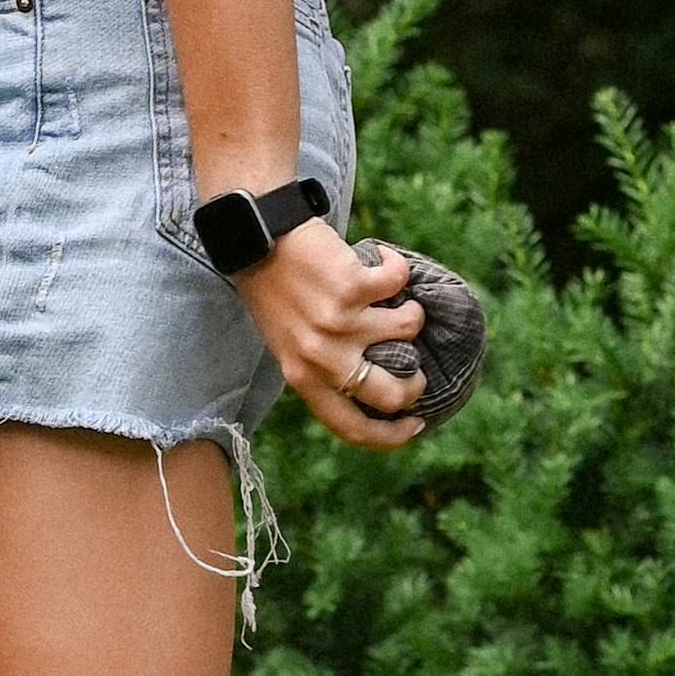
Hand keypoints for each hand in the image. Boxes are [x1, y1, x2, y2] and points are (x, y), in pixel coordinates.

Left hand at [233, 224, 426, 451]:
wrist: (258, 239)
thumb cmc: (275, 291)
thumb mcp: (290, 344)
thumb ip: (323, 368)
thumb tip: (378, 383)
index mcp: (303, 379)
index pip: (353, 428)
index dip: (391, 436)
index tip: (414, 424)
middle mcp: (322, 358)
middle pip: (391, 393)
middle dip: (415, 383)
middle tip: (416, 366)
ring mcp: (339, 323)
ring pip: (408, 329)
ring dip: (410, 312)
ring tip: (392, 298)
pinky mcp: (352, 286)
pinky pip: (399, 282)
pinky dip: (397, 268)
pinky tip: (384, 262)